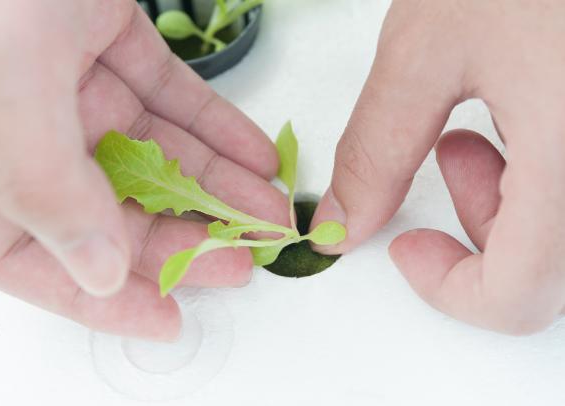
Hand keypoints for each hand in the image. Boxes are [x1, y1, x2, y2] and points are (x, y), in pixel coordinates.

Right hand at [0, 0, 287, 338]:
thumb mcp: (0, 61)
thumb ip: (38, 173)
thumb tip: (90, 270)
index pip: (22, 255)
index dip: (94, 297)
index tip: (166, 317)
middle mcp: (6, 124)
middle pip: (102, 210)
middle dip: (180, 239)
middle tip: (244, 255)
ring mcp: (58, 83)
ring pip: (145, 157)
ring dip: (212, 187)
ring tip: (268, 209)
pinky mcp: (102, 41)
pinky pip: (166, 101)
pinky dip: (213, 129)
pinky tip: (256, 155)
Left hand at [311, 0, 564, 334]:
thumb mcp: (433, 45)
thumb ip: (378, 148)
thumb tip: (340, 221)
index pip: (517, 298)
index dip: (450, 289)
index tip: (407, 249)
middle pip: (547, 270)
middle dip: (480, 231)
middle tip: (446, 160)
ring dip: (514, 201)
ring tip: (479, 127)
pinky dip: (545, 172)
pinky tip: (525, 111)